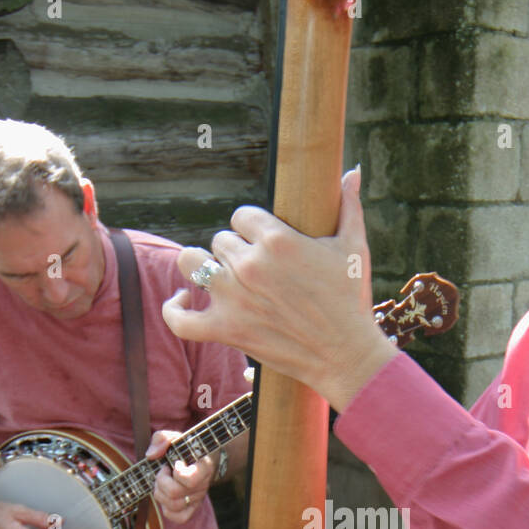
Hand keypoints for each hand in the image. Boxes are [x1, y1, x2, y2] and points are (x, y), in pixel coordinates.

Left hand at [148, 429, 214, 522]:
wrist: (196, 459)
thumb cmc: (184, 448)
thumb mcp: (174, 438)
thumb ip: (162, 439)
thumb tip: (151, 455)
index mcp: (204, 468)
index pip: (190, 480)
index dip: (177, 473)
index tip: (176, 463)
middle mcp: (203, 486)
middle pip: (175, 493)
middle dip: (161, 482)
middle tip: (164, 471)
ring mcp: (197, 499)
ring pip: (173, 505)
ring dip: (160, 493)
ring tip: (163, 482)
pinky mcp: (191, 509)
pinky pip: (178, 517)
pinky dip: (167, 508)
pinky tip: (166, 496)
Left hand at [161, 166, 397, 412]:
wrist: (345, 355)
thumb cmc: (351, 300)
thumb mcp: (354, 248)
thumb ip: (348, 206)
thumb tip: (351, 173)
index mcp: (277, 239)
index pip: (242, 216)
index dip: (251, 228)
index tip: (263, 242)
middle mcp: (250, 264)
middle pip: (221, 241)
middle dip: (236, 252)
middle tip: (257, 271)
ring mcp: (233, 298)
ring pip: (192, 263)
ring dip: (201, 266)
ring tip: (216, 274)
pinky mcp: (226, 330)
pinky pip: (180, 319)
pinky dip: (174, 309)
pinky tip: (183, 299)